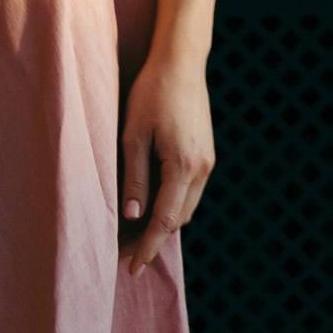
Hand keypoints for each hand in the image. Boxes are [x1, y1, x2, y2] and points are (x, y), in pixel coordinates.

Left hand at [119, 55, 213, 274]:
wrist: (182, 64)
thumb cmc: (151, 94)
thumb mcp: (133, 136)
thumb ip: (134, 178)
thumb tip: (132, 216)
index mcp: (183, 166)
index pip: (164, 220)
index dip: (147, 247)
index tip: (133, 268)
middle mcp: (202, 169)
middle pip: (179, 219)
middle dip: (153, 239)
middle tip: (124, 251)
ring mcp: (208, 162)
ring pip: (186, 207)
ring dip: (163, 222)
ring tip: (133, 232)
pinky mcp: (206, 154)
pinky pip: (190, 191)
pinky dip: (172, 204)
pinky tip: (151, 204)